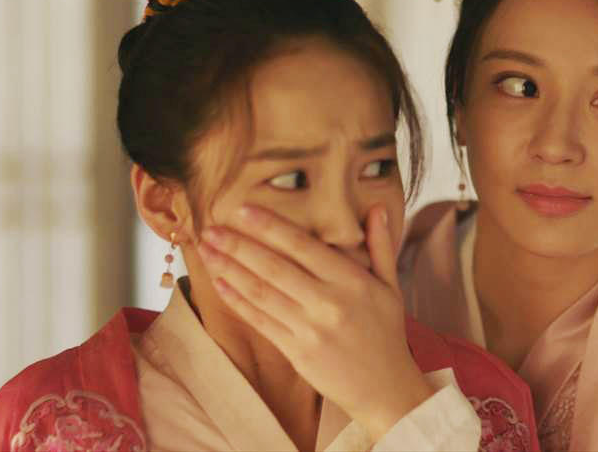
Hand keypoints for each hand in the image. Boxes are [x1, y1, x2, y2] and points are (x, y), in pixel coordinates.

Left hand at [198, 204, 434, 440]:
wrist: (386, 389)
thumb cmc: (386, 334)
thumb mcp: (390, 287)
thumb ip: (380, 246)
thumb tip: (377, 208)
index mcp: (352, 281)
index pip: (303, 246)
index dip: (270, 226)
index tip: (243, 210)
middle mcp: (329, 302)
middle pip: (274, 267)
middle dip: (238, 245)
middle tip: (210, 228)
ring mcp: (311, 329)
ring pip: (262, 293)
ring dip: (230, 269)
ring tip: (206, 251)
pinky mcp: (297, 353)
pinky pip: (261, 322)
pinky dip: (238, 302)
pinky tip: (219, 284)